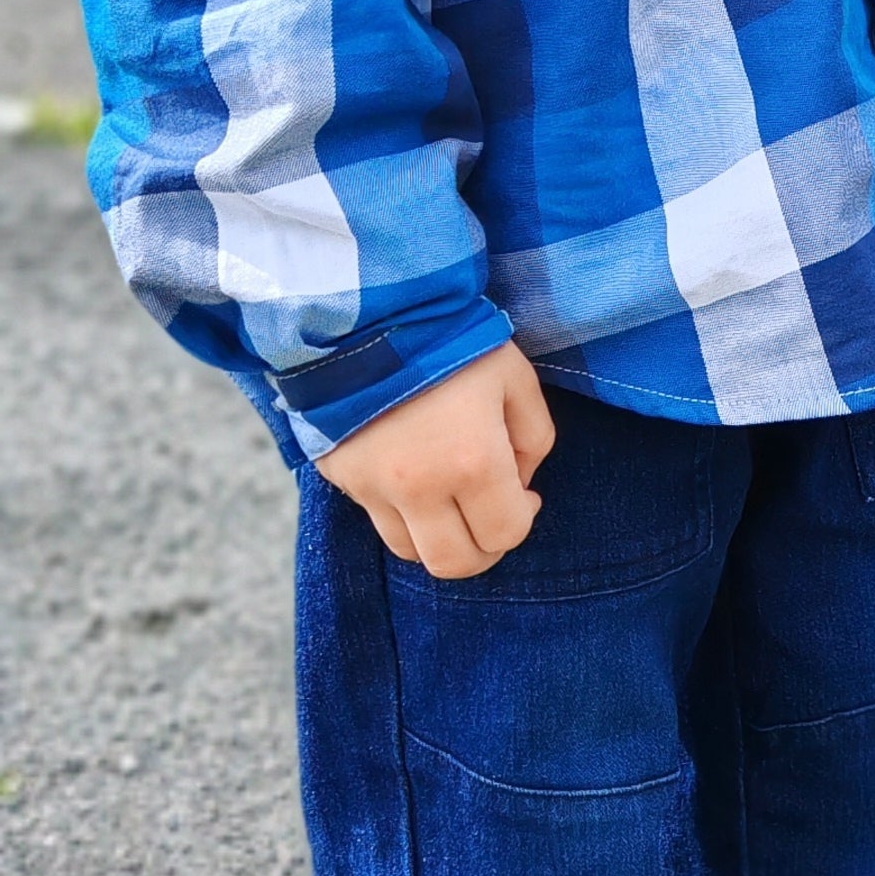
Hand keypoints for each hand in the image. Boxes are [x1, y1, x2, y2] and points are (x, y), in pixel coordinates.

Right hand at [317, 346, 556, 576]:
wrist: (370, 311)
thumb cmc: (454, 340)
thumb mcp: (516, 378)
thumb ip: (533, 438)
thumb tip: (519, 483)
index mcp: (473, 462)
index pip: (505, 535)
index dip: (522, 519)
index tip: (524, 494)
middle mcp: (419, 487)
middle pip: (454, 564)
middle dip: (482, 550)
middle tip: (489, 516)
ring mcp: (372, 486)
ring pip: (408, 551)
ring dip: (437, 536)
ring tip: (450, 498)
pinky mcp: (341, 476)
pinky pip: (374, 516)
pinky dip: (399, 510)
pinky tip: (412, 472)